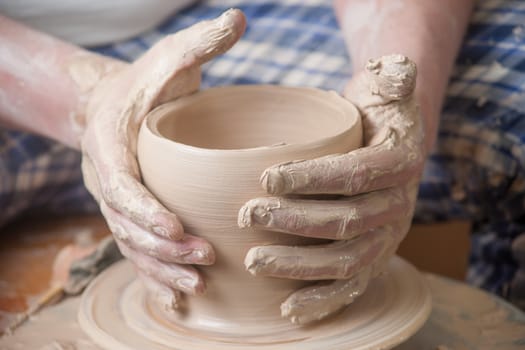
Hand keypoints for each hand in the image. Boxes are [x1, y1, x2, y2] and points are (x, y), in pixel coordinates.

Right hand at [79, 10, 245, 309]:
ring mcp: (117, 201)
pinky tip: (182, 296)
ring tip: (197, 284)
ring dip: (161, 268)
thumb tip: (239, 17)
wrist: (118, 103)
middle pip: (126, 224)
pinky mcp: (131, 214)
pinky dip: (155, 274)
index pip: (118, 183)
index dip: (142, 209)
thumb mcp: (170, 58)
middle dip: (162, 247)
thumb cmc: (149, 81)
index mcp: (110, 142)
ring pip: (131, 244)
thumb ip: (199, 43)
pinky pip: (137, 250)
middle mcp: (108, 178)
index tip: (175, 227)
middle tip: (204, 260)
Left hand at [239, 54, 423, 323]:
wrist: (388, 144)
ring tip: (254, 261)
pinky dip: (322, 300)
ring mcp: (386, 238)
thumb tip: (398, 71)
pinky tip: (288, 309)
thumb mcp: (387, 88)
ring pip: (345, 260)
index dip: (313, 178)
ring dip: (299, 266)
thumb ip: (393, 78)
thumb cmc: (376, 115)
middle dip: (294, 222)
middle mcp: (397, 207)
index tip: (267, 177)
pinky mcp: (372, 258)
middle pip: (345, 222)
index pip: (354, 174)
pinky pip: (352, 287)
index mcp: (399, 165)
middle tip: (248, 215)